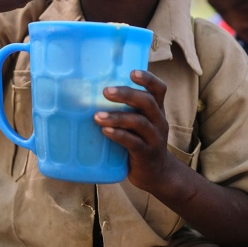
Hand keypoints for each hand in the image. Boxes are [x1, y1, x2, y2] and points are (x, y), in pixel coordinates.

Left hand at [94, 70, 169, 192]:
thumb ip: (126, 110)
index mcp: (157, 110)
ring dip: (117, 117)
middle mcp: (159, 121)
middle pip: (147, 102)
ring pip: (139, 122)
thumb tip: (89, 96)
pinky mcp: (147, 154)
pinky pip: (133, 142)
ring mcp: (154, 138)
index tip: (132, 72)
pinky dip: (119, 135)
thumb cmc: (140, 142)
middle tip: (106, 91)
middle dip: (127, 94)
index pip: (159, 89)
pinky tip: (105, 131)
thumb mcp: (138, 123)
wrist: (157, 174)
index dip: (148, 79)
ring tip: (97, 116)